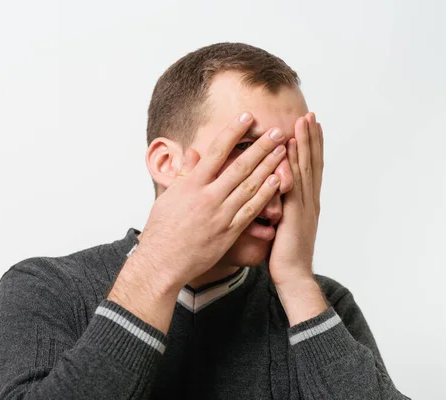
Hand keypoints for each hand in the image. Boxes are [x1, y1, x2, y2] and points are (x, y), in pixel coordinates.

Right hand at [134, 112, 289, 289]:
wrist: (162, 262)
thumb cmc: (162, 230)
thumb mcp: (168, 196)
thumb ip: (184, 173)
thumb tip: (192, 152)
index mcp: (191, 184)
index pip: (216, 152)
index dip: (233, 132)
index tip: (246, 117)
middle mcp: (207, 196)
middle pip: (239, 166)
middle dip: (260, 147)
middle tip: (276, 131)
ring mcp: (220, 214)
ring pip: (250, 186)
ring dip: (269, 166)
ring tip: (283, 150)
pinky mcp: (229, 232)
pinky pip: (251, 210)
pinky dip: (265, 194)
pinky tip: (278, 181)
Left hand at [269, 112, 323, 284]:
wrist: (293, 276)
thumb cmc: (283, 255)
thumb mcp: (282, 226)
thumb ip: (279, 208)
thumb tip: (272, 199)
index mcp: (306, 203)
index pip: (309, 169)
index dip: (311, 147)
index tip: (309, 127)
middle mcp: (309, 200)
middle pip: (312, 162)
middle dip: (311, 137)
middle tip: (311, 114)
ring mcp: (305, 204)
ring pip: (306, 167)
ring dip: (305, 142)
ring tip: (304, 120)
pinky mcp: (295, 211)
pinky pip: (294, 181)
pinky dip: (294, 161)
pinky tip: (291, 145)